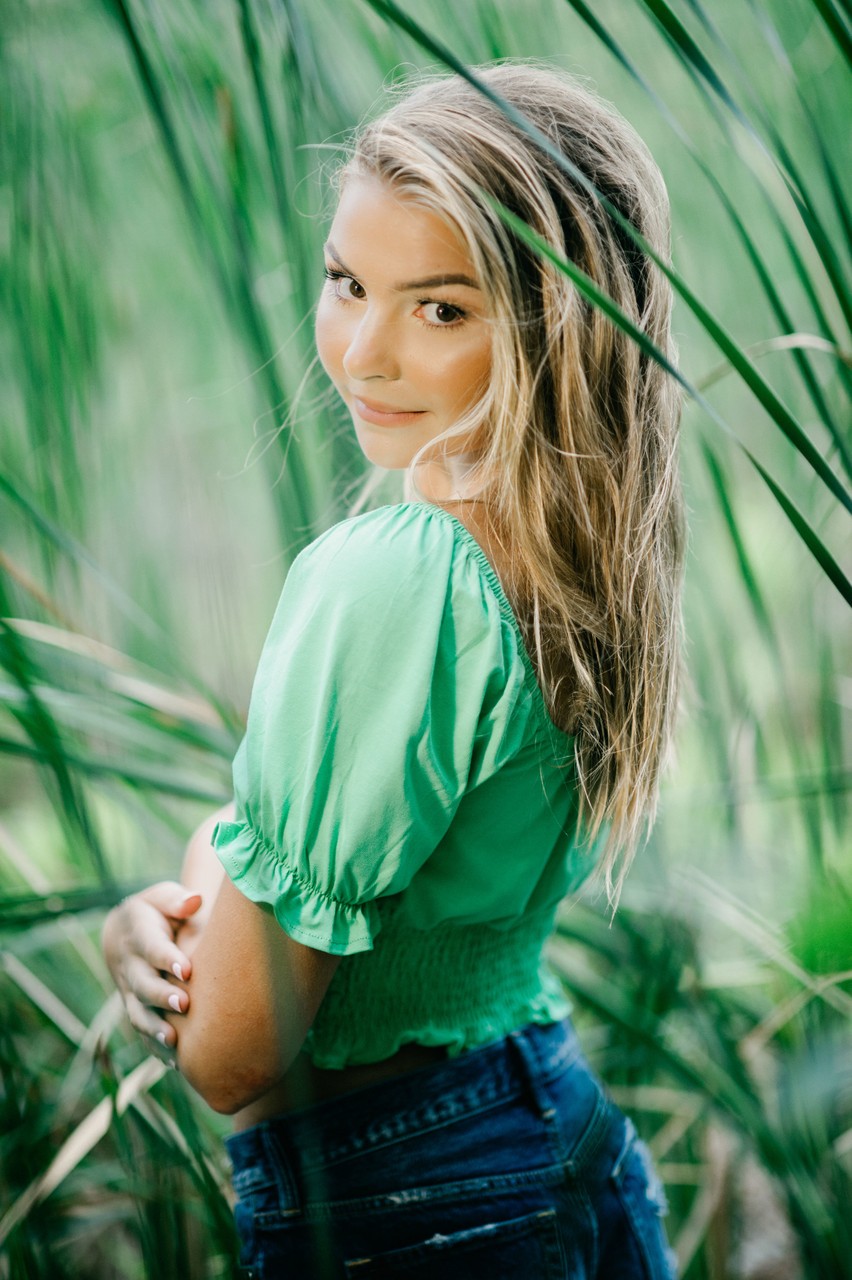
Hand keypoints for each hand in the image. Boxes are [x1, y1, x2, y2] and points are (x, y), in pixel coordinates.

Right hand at [102, 881, 202, 1053]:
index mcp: (138, 936)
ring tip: (173, 1042)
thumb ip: (176, 899)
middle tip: (184, 1005)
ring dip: (154, 1029)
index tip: (187, 969)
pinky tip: (174, 1064)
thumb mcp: (162, 897)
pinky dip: (154, 1049)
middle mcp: (131, 967)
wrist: (123, 932)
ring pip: (138, 1013)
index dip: (167, 958)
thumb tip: (195, 901)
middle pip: (143, 985)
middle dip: (161, 996)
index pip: (152, 948)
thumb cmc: (154, 912)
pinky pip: (142, 1031)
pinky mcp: (135, 1009)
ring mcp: (130, 992)